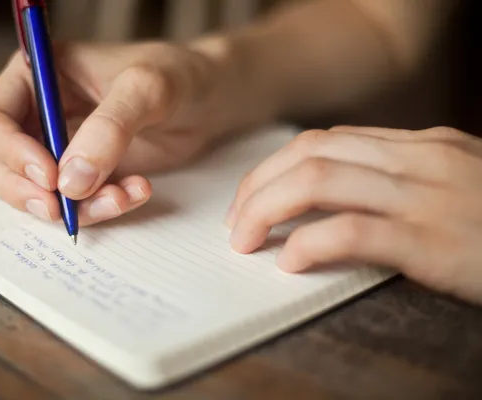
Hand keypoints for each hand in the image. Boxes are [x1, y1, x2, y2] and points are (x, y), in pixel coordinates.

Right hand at [0, 40, 232, 225]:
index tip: (48, 176)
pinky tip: (135, 192)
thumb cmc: (176, 75)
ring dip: (69, 207)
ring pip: (31, 191)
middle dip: (21, 191)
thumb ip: (108, 129)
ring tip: (119, 198)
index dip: (8, 152)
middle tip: (59, 208)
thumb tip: (70, 183)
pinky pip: (72, 203)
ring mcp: (57, 147)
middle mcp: (36, 114)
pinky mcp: (82, 174)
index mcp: (34, 76)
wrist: (207, 99)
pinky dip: (98, 208)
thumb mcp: (145, 89)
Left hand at [226, 125, 481, 305]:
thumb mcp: (454, 187)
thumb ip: (400, 182)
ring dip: (267, 209)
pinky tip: (290, 260)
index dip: (275, 168)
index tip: (252, 197)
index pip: (325, 142)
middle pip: (310, 155)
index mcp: (422, 146)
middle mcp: (421, 160)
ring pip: (319, 181)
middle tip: (237, 222)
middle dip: (258, 186)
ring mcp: (429, 196)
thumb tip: (334, 196)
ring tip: (246, 240)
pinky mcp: (436, 240)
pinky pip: (353, 230)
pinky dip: (310, 242)